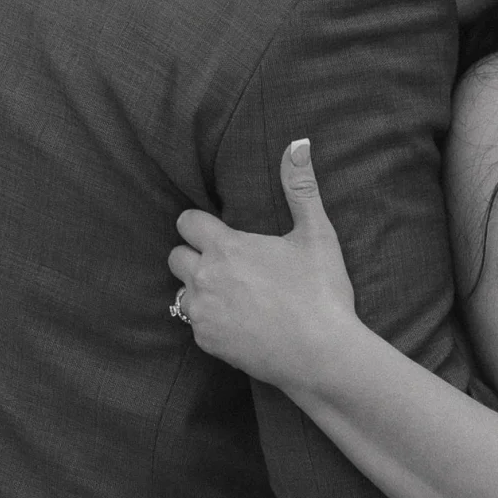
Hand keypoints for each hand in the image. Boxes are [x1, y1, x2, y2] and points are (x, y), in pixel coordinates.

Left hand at [169, 139, 360, 390]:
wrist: (322, 354)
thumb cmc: (321, 292)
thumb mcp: (317, 234)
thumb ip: (300, 187)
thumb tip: (297, 143)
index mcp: (225, 247)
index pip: (185, 222)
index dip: (202, 225)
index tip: (221, 233)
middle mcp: (204, 278)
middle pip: (175, 256)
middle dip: (195, 256)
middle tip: (230, 264)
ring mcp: (202, 313)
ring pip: (182, 292)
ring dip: (200, 289)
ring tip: (235, 294)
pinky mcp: (207, 343)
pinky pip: (195, 324)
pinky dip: (211, 321)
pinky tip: (241, 321)